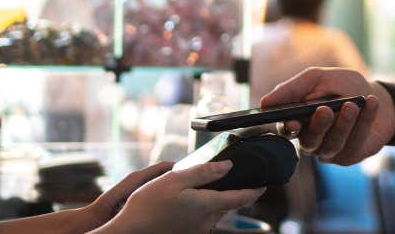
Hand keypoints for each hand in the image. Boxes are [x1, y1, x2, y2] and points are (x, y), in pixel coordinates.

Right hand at [94, 160, 263, 233]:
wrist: (130, 232)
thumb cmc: (148, 206)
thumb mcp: (174, 179)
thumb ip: (203, 172)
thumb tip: (228, 166)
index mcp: (207, 206)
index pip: (240, 199)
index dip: (255, 191)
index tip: (264, 185)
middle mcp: (206, 222)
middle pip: (226, 204)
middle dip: (229, 191)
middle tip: (224, 176)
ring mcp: (197, 230)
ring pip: (213, 212)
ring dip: (212, 200)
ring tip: (197, 186)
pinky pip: (202, 219)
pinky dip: (201, 208)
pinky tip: (184, 202)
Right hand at [260, 67, 392, 165]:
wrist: (375, 97)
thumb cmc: (341, 86)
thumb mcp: (317, 78)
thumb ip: (293, 88)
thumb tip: (265, 103)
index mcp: (298, 122)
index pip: (287, 129)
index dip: (289, 128)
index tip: (293, 121)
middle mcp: (311, 140)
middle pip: (310, 141)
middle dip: (318, 126)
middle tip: (325, 110)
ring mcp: (331, 150)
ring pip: (333, 143)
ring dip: (343, 124)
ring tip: (352, 105)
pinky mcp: (351, 155)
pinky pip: (356, 142)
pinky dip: (364, 121)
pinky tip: (370, 103)